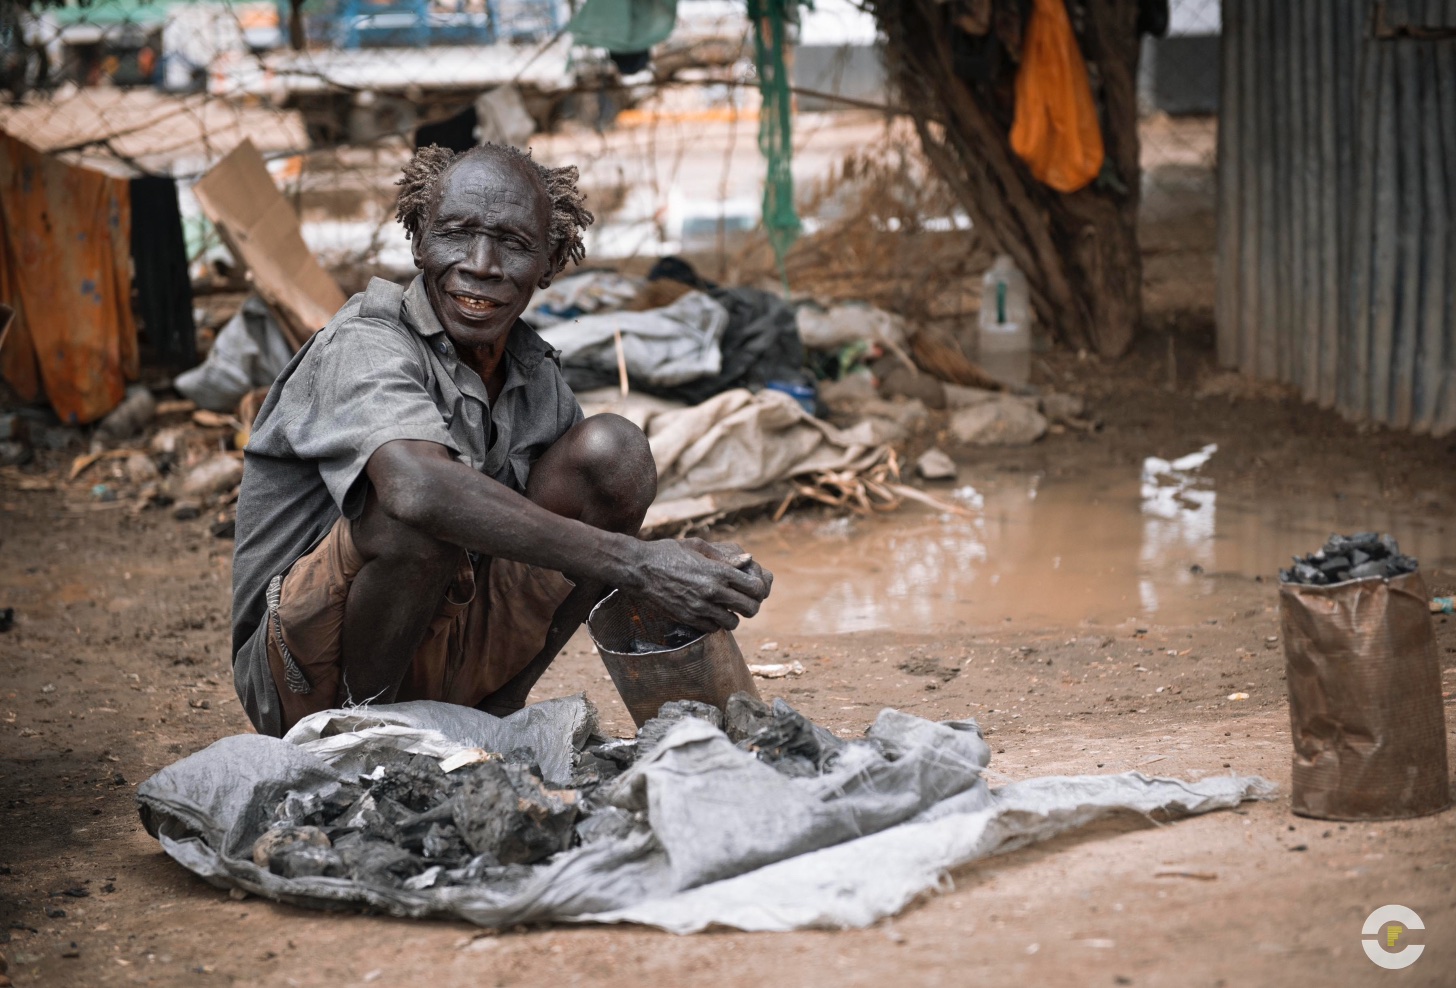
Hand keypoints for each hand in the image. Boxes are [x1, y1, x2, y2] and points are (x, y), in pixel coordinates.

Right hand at [625, 538, 773, 630]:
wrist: (639, 569)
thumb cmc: (668, 552)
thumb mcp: (698, 546)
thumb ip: (725, 556)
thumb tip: (748, 561)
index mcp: (718, 571)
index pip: (754, 587)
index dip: (759, 589)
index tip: (752, 587)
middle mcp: (712, 591)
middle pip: (750, 608)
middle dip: (750, 605)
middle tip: (743, 601)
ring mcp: (700, 607)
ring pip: (732, 622)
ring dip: (732, 616)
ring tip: (725, 607)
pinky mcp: (688, 618)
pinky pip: (712, 629)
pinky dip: (715, 623)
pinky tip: (709, 612)